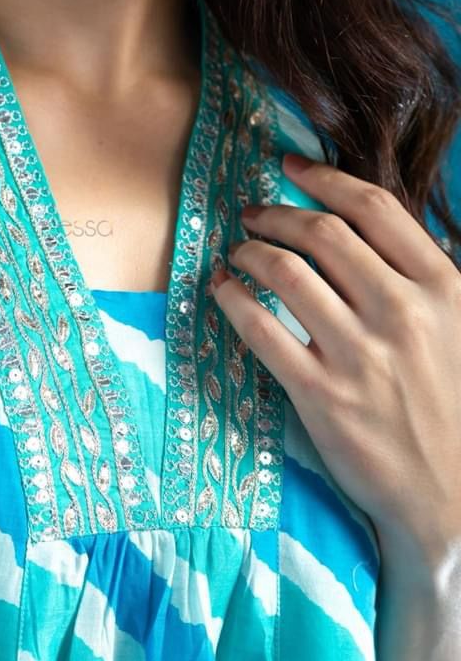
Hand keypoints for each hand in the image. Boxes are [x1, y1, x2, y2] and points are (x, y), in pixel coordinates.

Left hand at [208, 152, 460, 571]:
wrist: (453, 494)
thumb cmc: (450, 402)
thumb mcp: (458, 326)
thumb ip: (418, 275)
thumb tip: (358, 225)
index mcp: (442, 287)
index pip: (375, 209)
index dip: (324, 178)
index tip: (289, 166)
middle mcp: (402, 313)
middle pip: (322, 234)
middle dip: (277, 213)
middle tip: (252, 213)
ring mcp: (360, 355)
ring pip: (286, 273)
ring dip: (250, 252)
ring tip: (236, 252)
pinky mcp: (321, 396)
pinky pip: (261, 330)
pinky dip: (232, 300)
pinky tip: (222, 289)